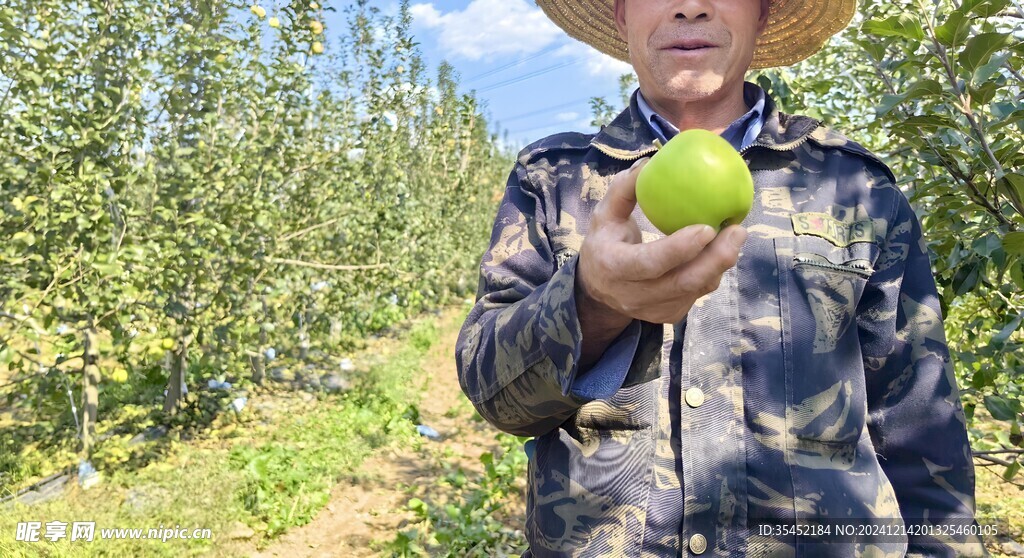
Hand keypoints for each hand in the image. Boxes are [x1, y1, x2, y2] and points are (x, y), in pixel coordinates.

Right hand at [576, 157, 747, 324]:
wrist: (597, 288)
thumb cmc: (604, 242)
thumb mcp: (603, 214)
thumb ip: (623, 190)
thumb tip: (651, 162)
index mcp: (613, 267)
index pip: (650, 263)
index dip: (679, 249)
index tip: (707, 228)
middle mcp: (633, 295)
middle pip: (682, 282)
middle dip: (716, 258)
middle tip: (738, 230)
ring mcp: (653, 310)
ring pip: (695, 290)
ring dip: (720, 264)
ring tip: (735, 235)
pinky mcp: (668, 315)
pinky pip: (697, 294)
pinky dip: (712, 272)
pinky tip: (721, 251)